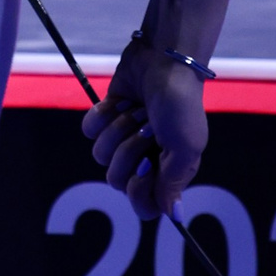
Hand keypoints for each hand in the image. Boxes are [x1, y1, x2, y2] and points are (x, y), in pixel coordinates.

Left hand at [82, 43, 209, 222]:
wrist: (164, 59)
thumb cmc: (180, 104)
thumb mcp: (186, 147)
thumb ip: (173, 183)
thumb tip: (172, 216)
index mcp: (166, 171)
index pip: (143, 206)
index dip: (139, 191)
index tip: (148, 169)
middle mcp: (144, 158)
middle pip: (116, 180)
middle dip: (129, 151)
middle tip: (147, 129)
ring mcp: (122, 137)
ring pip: (100, 155)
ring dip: (119, 129)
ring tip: (137, 111)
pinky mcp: (106, 117)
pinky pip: (89, 131)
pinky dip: (104, 115)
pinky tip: (121, 101)